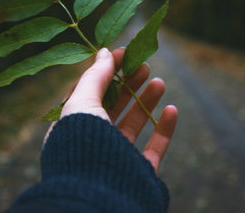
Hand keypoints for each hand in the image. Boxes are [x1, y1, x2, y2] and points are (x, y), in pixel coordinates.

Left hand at [47, 47, 177, 172]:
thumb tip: (105, 52)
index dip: (106, 71)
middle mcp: (92, 141)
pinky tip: (172, 109)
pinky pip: (153, 148)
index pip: (89, 93)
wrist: (98, 192)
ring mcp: (115, 156)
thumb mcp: (82, 102)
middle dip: (129, 84)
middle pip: (113, 106)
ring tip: (159, 81)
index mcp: (72, 126)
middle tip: (144, 65)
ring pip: (134, 124)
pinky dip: (164, 128)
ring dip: (147, 102)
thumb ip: (94, 77)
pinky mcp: (136, 170)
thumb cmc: (82, 143)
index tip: (124, 54)